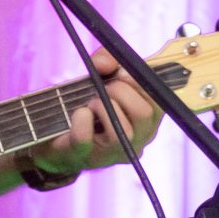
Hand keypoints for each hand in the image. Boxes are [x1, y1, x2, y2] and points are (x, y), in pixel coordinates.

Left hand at [35, 48, 160, 174]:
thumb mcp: (101, 76)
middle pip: (143, 114)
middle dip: (121, 91)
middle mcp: (139, 138)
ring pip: (121, 132)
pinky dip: (80, 119)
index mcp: (150, 118)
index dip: (141, 81)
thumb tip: (104, 63)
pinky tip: (79, 113)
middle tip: (105, 87)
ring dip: (103, 107)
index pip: (161, 100)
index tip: (121, 72)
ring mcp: (114, 153)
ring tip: (92, 102)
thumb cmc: (89, 105)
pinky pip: (85, 138)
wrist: (56, 137)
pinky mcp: (87, 157)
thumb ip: (107, 60)